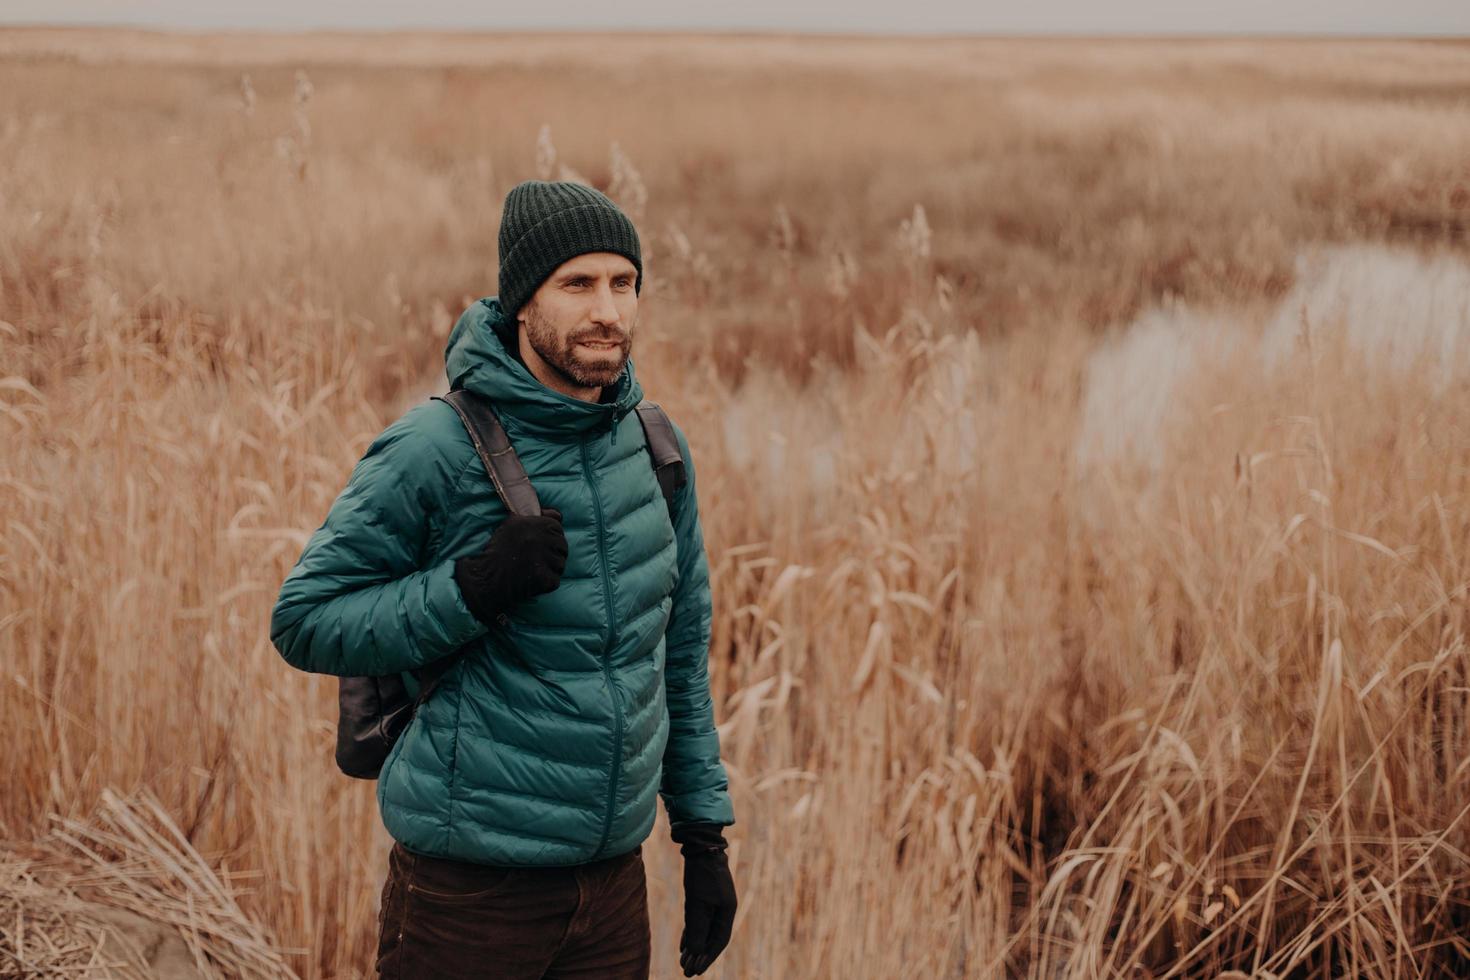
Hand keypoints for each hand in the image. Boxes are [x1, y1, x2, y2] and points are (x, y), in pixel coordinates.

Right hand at [453, 508, 566, 625]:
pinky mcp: (544, 579)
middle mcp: (540, 539)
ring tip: (532, 570)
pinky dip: (546, 583)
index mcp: (534, 524)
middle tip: (536, 560)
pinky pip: (555, 580)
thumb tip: (559, 515)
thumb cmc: (498, 551)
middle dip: (552, 553)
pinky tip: (532, 581)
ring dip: (550, 569)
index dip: (550, 537)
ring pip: (560, 564)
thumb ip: (536, 517)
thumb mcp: (512, 525)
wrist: (486, 578)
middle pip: (562, 546)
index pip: (557, 527)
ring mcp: (544, 559)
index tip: (541, 545)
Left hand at [672, 823, 735, 975]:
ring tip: (683, 962)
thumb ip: (698, 929)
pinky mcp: (704, 897)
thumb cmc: (702, 875)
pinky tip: (684, 945)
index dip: (707, 958)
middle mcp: (723, 909)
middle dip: (699, 956)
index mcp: (727, 912)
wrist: (701, 847)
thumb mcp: (698, 904)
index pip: (718, 942)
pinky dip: (692, 933)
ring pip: (704, 930)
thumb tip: (696, 953)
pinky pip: (699, 921)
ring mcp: (714, 902)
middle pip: (711, 938)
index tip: (695, 972)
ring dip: (694, 947)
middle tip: (686, 972)